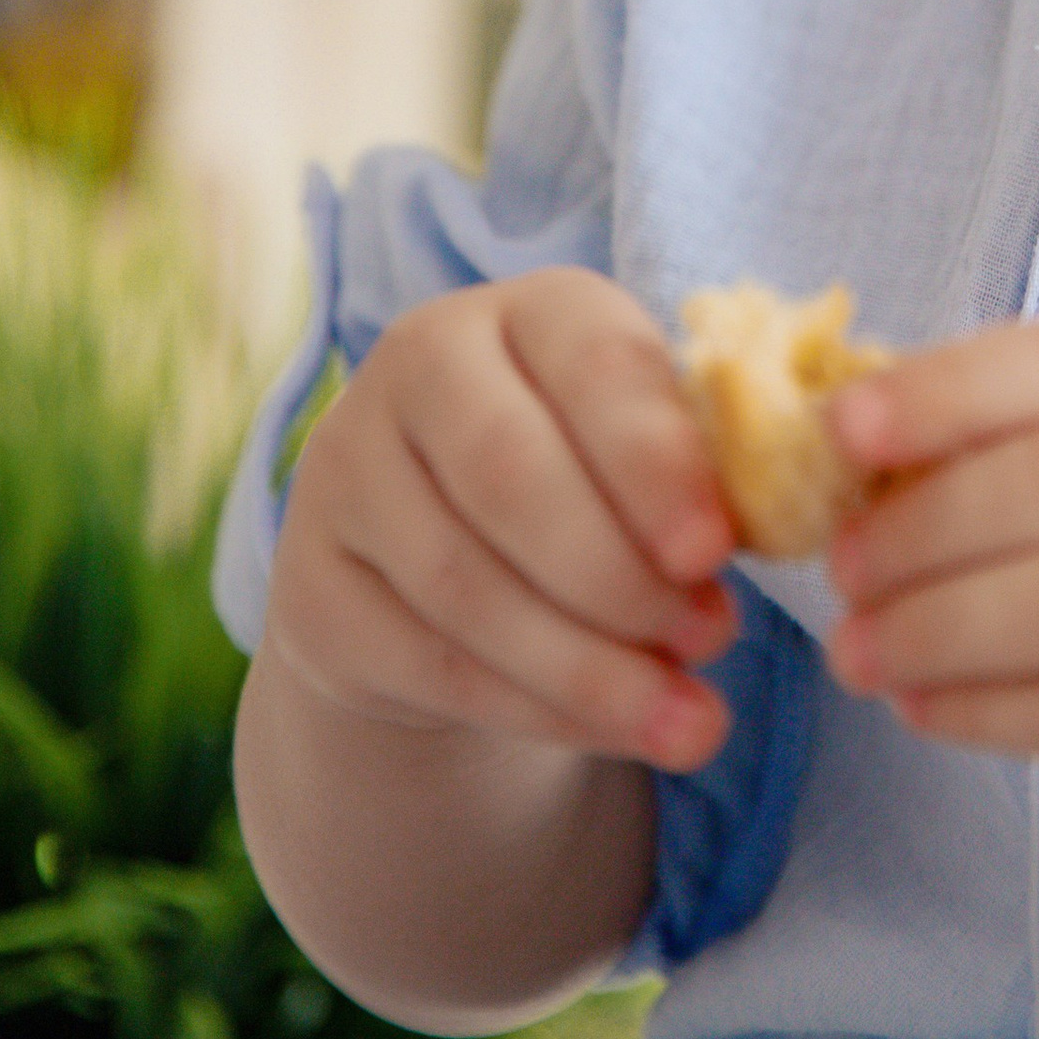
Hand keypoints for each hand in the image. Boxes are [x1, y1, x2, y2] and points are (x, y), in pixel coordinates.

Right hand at [264, 271, 739, 773]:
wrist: (442, 568)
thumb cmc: (590, 484)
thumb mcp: (646, 455)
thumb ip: (694, 483)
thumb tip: (728, 558)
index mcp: (530, 308)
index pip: (590, 362)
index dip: (654, 460)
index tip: (715, 552)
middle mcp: (420, 363)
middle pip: (509, 473)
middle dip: (619, 575)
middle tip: (712, 641)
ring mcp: (346, 470)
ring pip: (465, 583)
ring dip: (588, 665)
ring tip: (689, 721)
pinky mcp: (310, 585)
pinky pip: (429, 661)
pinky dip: (536, 708)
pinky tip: (614, 730)